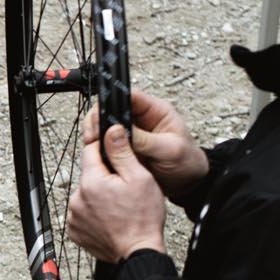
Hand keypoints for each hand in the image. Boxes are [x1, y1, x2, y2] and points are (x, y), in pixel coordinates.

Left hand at [67, 125, 168, 263]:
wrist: (138, 252)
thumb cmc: (142, 219)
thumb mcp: (139, 177)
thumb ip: (121, 152)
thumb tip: (111, 131)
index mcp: (92, 182)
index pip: (89, 151)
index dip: (103, 147)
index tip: (110, 146)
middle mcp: (77, 198)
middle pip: (89, 175)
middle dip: (104, 176)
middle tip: (124, 188)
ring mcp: (74, 216)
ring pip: (85, 194)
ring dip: (98, 196)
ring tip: (118, 206)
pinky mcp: (74, 230)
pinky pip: (82, 213)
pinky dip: (93, 213)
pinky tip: (109, 217)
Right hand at [82, 88, 209, 199]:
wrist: (188, 183)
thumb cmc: (187, 162)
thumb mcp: (169, 150)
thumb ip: (146, 140)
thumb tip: (121, 131)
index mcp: (155, 111)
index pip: (130, 96)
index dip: (113, 100)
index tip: (101, 112)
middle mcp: (141, 120)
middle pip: (112, 108)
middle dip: (99, 118)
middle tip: (92, 132)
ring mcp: (130, 134)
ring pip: (105, 126)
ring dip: (95, 132)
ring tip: (91, 143)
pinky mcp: (123, 148)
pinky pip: (105, 143)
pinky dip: (97, 147)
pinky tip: (94, 152)